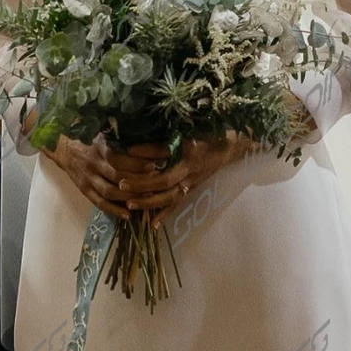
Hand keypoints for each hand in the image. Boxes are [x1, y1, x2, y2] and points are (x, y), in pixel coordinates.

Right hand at [24, 107, 169, 221]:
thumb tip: (151, 132)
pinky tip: (127, 215)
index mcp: (101, 147)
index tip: (155, 165)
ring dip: (128, 197)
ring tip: (146, 200)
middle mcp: (94, 163)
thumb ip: (123, 136)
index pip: (121, 157)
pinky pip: (99, 203)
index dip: (138, 163)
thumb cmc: (91, 139)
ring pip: (109, 191)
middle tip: (156, 185)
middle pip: (117, 176)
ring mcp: (88, 178)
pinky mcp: (84, 189)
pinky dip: (113, 210)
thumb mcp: (105, 133)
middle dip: (138, 182)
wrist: (64, 147)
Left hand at [121, 130, 258, 227]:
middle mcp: (189, 166)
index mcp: (188, 146)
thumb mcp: (189, 127)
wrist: (229, 146)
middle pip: (164, 179)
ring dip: (149, 201)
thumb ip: (167, 129)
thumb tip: (142, 129)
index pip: (164, 150)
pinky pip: (177, 203)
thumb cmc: (207, 132)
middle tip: (121, 184)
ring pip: (169, 195)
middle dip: (141, 183)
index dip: (145, 151)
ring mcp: (191, 180)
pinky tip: (151, 223)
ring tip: (129, 203)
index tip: (127, 150)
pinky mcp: (192, 188)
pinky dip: (164, 213)